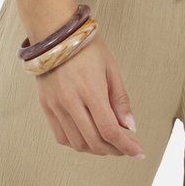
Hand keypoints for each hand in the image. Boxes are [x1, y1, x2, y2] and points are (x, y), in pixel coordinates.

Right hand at [35, 34, 145, 158]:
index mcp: (90, 90)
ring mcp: (56, 106)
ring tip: (108, 142)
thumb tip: (130, 127)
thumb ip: (120, 99)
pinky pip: (61, 137)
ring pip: (77, 144)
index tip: (138, 152)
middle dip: (114, 150)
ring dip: (96, 149)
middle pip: (94, 142)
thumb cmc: (86, 47)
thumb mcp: (111, 68)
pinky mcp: (46, 106)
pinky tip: (87, 136)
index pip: (110, 130)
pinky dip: (77, 143)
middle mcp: (71, 102)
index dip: (126, 146)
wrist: (55, 34)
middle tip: (125, 147)